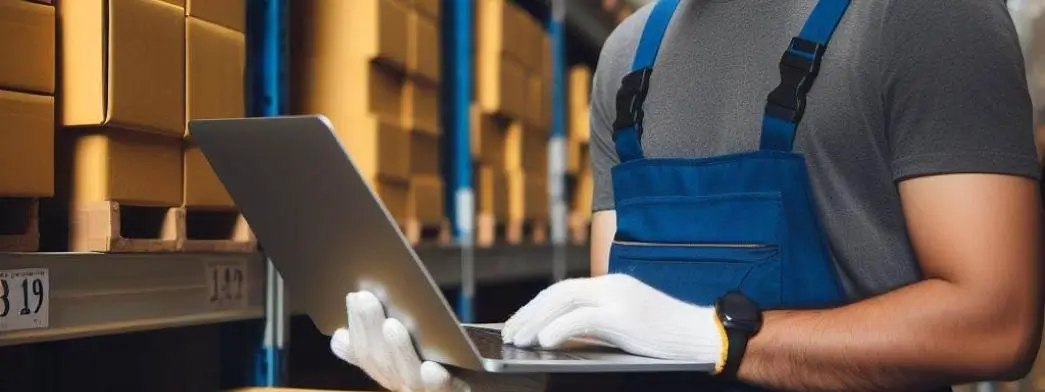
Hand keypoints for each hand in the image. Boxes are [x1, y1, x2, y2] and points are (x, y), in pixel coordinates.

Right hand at [330, 291, 467, 391]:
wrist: (474, 380)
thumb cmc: (440, 360)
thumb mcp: (406, 347)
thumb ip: (380, 338)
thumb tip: (342, 330)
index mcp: (387, 370)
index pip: (363, 351)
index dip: (356, 326)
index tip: (353, 296)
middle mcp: (400, 382)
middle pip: (381, 359)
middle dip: (369, 327)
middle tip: (364, 298)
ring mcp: (424, 390)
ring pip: (407, 374)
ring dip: (398, 350)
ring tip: (391, 325)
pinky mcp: (452, 391)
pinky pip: (442, 388)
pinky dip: (434, 380)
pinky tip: (431, 368)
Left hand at [501, 274, 726, 370]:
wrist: (702, 336)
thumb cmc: (667, 336)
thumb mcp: (627, 325)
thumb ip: (598, 323)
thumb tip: (562, 335)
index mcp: (612, 284)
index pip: (564, 289)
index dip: (537, 305)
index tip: (519, 321)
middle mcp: (611, 285)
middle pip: (558, 292)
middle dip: (529, 312)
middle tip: (509, 332)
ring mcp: (617, 297)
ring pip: (563, 301)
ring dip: (535, 321)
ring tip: (518, 340)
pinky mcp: (623, 315)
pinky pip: (581, 319)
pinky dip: (557, 329)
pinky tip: (543, 343)